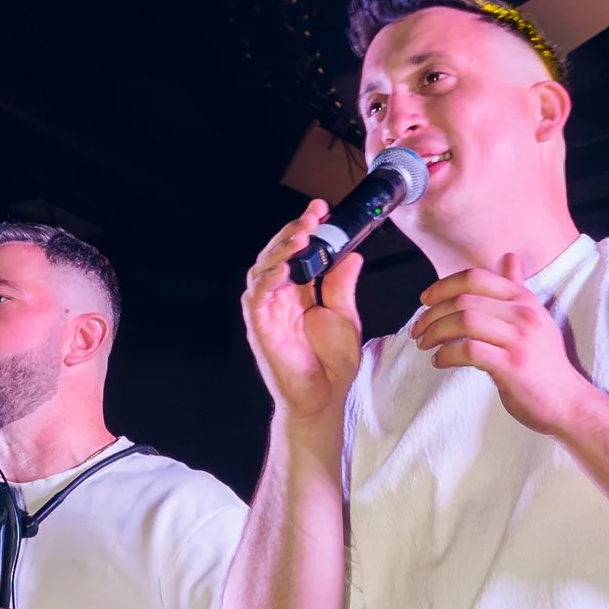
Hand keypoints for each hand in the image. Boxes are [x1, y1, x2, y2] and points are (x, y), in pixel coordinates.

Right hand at [241, 209, 365, 420]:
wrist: (323, 398)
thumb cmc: (331, 364)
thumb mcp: (344, 315)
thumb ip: (342, 285)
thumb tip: (352, 254)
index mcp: (300, 291)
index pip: (299, 251)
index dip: (307, 229)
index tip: (321, 209)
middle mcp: (281, 297)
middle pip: (278, 254)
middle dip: (294, 231)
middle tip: (312, 217)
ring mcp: (268, 311)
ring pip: (262, 269)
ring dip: (280, 250)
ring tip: (301, 237)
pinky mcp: (260, 327)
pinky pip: (256, 298)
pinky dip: (267, 281)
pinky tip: (283, 270)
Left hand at [408, 256, 585, 436]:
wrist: (568, 401)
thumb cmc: (546, 363)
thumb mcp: (536, 318)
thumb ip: (517, 289)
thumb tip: (508, 257)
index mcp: (525, 300)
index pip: (477, 277)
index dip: (444, 285)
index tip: (425, 301)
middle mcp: (523, 314)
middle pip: (465, 298)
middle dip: (432, 313)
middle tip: (418, 329)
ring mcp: (519, 339)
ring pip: (464, 321)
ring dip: (435, 332)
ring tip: (425, 344)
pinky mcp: (512, 365)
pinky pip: (469, 350)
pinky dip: (447, 354)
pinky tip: (440, 361)